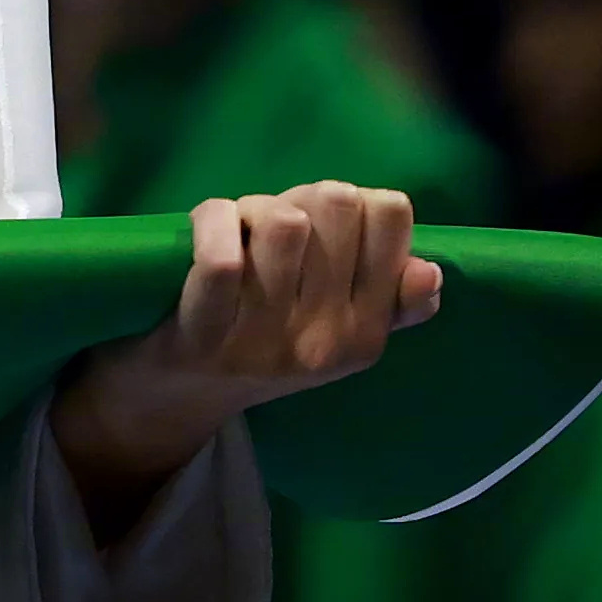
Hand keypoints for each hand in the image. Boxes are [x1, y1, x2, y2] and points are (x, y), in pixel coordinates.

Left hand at [50, 180, 440, 525]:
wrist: (171, 403)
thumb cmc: (258, 339)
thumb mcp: (334, 328)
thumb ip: (389, 299)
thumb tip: (430, 273)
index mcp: (367, 334)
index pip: (392, 213)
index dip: (353, 200)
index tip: (324, 230)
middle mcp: (325, 342)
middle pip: (337, 202)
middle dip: (300, 197)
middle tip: (273, 230)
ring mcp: (265, 343)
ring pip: (283, 223)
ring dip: (253, 209)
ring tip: (239, 232)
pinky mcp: (203, 339)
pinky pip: (221, 258)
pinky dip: (212, 224)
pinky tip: (205, 231)